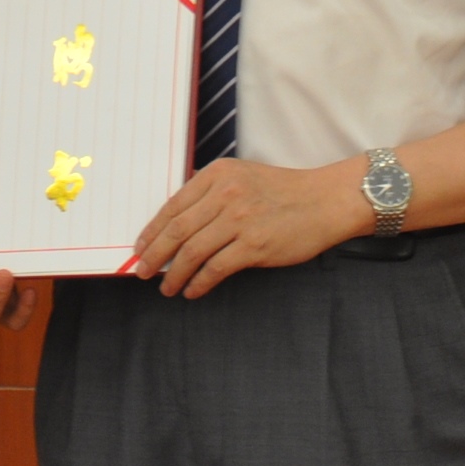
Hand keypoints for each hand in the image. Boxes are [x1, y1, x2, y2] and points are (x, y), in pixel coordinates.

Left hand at [131, 157, 369, 298]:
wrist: (324, 200)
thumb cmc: (284, 191)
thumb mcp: (242, 177)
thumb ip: (211, 193)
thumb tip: (176, 224)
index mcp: (218, 175)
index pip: (173, 206)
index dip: (152, 230)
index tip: (140, 247)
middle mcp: (225, 194)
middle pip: (177, 230)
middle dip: (154, 254)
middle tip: (142, 271)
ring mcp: (239, 220)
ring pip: (192, 252)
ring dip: (174, 274)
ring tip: (167, 287)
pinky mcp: (254, 245)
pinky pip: (215, 268)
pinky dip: (198, 283)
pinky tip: (192, 290)